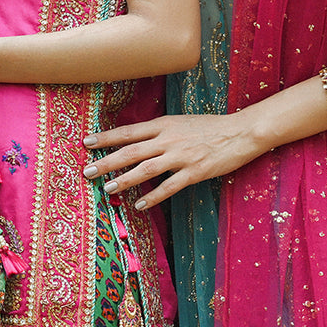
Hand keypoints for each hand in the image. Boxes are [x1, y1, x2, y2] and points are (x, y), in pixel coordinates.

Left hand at [82, 111, 255, 209]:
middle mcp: (168, 139)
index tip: (86, 142)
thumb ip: (158, 131)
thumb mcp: (179, 122)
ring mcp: (181, 156)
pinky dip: (153, 196)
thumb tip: (134, 140)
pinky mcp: (194, 172)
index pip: (128, 131)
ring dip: (125, 179)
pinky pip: (169, 187)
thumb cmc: (208, 126)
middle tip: (87, 170)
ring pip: (146, 169)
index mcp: (163, 124)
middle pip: (131, 151)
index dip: (106, 137)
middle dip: (106, 161)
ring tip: (107, 187)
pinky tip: (140, 204)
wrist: (239, 132)